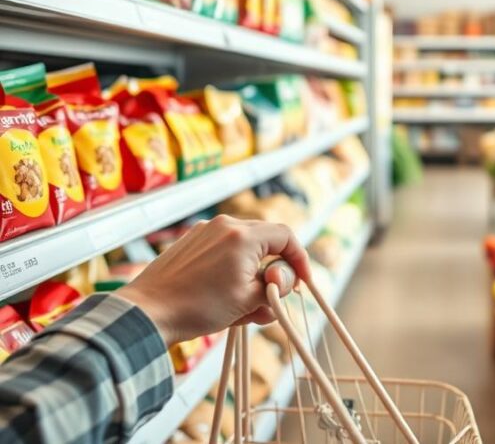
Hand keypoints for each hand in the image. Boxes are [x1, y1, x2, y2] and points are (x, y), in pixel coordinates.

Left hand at [115, 215, 311, 346]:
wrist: (147, 314)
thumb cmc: (197, 308)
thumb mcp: (248, 301)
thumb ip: (275, 287)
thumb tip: (285, 282)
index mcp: (243, 236)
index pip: (286, 237)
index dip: (299, 260)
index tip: (303, 282)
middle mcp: (225, 226)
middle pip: (267, 241)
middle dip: (275, 270)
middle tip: (276, 297)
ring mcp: (205, 232)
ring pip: (245, 249)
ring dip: (254, 275)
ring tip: (249, 308)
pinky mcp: (191, 243)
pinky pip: (224, 252)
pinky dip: (234, 272)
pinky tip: (229, 299)